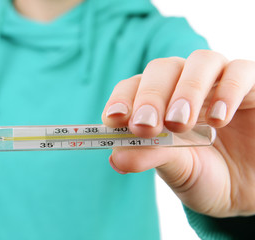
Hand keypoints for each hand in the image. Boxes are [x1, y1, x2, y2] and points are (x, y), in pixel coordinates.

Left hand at [102, 50, 254, 217]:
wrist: (245, 189)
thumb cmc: (205, 176)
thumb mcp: (175, 170)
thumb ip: (149, 156)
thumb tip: (116, 157)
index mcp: (158, 102)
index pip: (133, 86)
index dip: (121, 98)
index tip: (114, 119)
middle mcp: (185, 85)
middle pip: (162, 68)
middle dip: (151, 96)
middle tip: (147, 125)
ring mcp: (218, 82)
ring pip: (201, 61)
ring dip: (187, 90)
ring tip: (181, 124)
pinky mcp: (252, 86)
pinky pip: (241, 71)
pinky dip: (228, 90)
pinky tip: (219, 119)